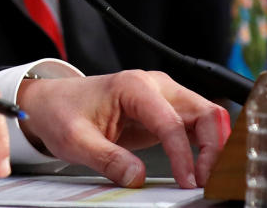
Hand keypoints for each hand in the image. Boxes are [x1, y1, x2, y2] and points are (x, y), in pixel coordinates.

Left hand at [17, 70, 231, 188]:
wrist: (50, 103)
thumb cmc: (60, 112)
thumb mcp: (75, 140)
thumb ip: (107, 158)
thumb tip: (138, 177)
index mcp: (132, 86)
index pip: (172, 121)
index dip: (184, 155)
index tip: (187, 181)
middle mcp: (154, 86)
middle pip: (205, 112)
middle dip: (214, 147)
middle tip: (207, 180)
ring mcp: (162, 97)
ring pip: (208, 118)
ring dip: (215, 147)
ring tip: (209, 177)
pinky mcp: (164, 112)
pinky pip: (197, 127)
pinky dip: (207, 146)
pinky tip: (204, 168)